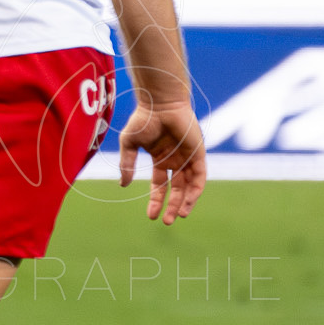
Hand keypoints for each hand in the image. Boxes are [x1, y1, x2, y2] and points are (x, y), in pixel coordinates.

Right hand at [117, 101, 205, 224]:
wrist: (159, 102)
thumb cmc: (144, 118)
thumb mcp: (130, 145)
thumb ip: (127, 164)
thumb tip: (123, 185)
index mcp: (160, 158)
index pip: (160, 185)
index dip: (155, 201)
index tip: (151, 217)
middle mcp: (176, 160)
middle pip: (176, 189)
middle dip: (172, 206)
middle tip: (166, 222)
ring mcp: (188, 157)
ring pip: (190, 186)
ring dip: (186, 202)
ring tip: (179, 216)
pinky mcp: (198, 153)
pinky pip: (200, 176)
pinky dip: (196, 190)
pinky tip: (189, 201)